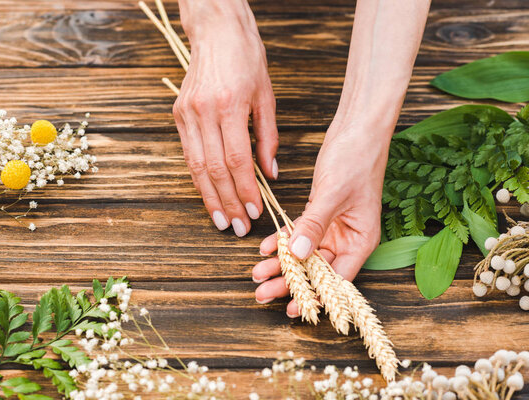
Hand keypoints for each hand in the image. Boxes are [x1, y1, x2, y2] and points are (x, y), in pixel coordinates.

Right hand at [174, 0, 277, 236]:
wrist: (216, 31)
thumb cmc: (246, 59)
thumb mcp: (266, 96)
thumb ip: (268, 137)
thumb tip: (270, 173)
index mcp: (230, 105)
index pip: (237, 160)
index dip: (246, 190)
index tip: (255, 211)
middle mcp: (204, 111)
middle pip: (215, 169)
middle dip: (227, 202)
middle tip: (237, 226)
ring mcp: (187, 114)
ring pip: (197, 166)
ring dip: (209, 197)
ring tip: (220, 219)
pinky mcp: (178, 114)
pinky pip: (188, 154)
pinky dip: (199, 177)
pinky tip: (208, 194)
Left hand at [252, 121, 389, 317]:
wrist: (357, 128)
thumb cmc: (356, 158)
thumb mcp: (333, 194)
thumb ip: (315, 224)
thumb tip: (299, 254)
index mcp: (361, 240)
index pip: (337, 278)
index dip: (314, 295)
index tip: (293, 308)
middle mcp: (348, 238)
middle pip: (317, 270)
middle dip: (290, 282)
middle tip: (262, 293)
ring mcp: (334, 227)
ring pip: (305, 254)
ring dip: (282, 263)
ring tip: (257, 274)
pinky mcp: (321, 213)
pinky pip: (300, 233)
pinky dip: (283, 240)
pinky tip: (265, 247)